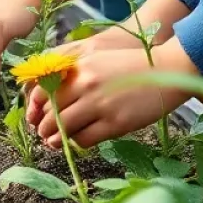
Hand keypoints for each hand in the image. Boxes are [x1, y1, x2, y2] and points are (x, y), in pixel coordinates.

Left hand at [30, 44, 192, 148]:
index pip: (44, 90)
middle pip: (51, 111)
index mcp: (80, 67)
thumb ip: (74, 71)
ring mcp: (100, 104)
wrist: (168, 70)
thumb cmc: (131, 64)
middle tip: (41, 132)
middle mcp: (86, 84)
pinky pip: (85, 138)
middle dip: (42, 125)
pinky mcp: (115, 123)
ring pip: (65, 127)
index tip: (34, 115)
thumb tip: (51, 93)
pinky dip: (76, 143)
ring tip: (52, 142)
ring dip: (55, 138)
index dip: (35, 106)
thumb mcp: (98, 58)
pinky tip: (76, 143)